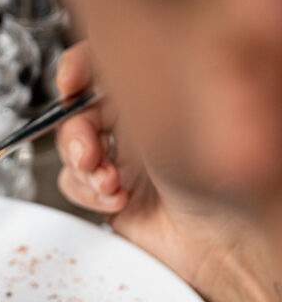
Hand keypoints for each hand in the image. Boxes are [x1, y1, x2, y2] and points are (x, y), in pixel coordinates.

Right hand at [55, 42, 281, 301]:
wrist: (230, 247)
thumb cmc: (228, 181)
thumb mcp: (173, 115)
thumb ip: (137, 80)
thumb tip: (104, 54)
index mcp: (163, 90)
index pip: (107, 63)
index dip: (80, 68)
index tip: (72, 81)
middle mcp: (143, 122)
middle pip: (81, 107)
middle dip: (77, 129)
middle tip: (91, 151)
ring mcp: (127, 159)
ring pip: (74, 148)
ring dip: (83, 166)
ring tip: (110, 182)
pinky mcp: (114, 194)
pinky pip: (77, 184)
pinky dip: (88, 193)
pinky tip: (115, 200)